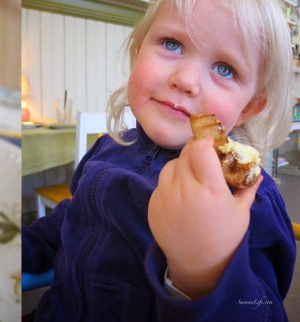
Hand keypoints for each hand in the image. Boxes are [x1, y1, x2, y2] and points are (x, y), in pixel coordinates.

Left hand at [148, 137, 260, 297]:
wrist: (197, 263)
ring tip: (192, 178)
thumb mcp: (241, 212)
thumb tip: (254, 168)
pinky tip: (181, 195)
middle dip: (194, 152)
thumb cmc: (224, 237)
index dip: (205, 142)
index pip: (200, 149)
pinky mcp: (152, 204)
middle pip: (184, 155)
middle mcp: (183, 190)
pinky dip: (170, 183)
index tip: (211, 145)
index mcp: (209, 190)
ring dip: (181, 166)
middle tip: (203, 159)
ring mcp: (164, 197)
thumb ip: (246, 187)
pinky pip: (160, 183)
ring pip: (170, 166)